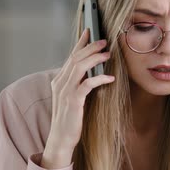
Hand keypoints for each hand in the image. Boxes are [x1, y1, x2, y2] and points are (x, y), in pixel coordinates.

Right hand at [41, 28, 113, 168]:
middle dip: (90, 47)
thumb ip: (79, 83)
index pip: (71, 56)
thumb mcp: (73, 97)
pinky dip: (98, 79)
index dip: (80, 43)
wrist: (60, 139)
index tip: (90, 31)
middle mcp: (60, 83)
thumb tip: (92, 71)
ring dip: (95, 58)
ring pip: (79, 67)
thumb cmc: (70, 118)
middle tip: (104, 40)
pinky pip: (86, 84)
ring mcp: (65, 91)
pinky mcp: (72, 101)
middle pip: (75, 58)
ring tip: (108, 54)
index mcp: (60, 80)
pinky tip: (110, 78)